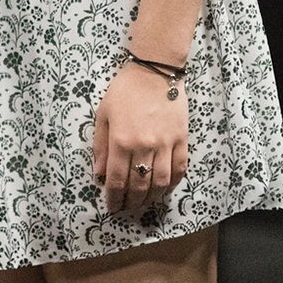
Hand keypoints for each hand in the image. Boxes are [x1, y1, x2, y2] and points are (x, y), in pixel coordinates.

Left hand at [93, 62, 188, 216]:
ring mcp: (166, 144)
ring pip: (161, 182)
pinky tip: (165, 190)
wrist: (155, 72)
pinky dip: (173, 184)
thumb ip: (101, 146)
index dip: (114, 198)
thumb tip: (99, 174)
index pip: (117, 179)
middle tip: (126, 210)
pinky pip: (179, 169)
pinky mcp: (182, 140)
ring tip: (144, 204)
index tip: (111, 207)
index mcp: (121, 140)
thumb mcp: (103, 115)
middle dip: (131, 202)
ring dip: (152, 198)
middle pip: (139, 185)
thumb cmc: (124, 91)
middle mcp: (144, 146)